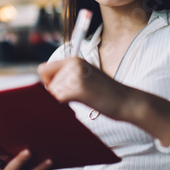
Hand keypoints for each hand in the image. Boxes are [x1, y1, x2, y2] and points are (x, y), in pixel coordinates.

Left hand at [39, 57, 169, 145]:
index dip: (48, 84)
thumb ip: (67, 77)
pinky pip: (57, 101)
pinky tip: (75, 109)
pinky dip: (62, 109)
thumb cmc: (106, 93)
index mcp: (74, 59)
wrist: (127, 101)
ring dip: (59, 104)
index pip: (44, 69)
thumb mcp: (85, 77)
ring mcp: (75, 76)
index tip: (59, 93)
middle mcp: (73, 64)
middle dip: (54, 96)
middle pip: (45, 84)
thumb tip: (42, 89)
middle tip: (71, 102)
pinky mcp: (77, 89)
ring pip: (51, 94)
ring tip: (77, 104)